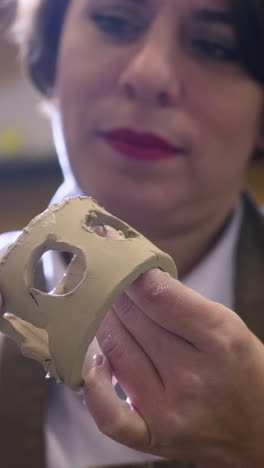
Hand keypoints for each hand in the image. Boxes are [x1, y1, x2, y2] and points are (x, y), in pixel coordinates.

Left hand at [83, 269, 263, 466]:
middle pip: (132, 317)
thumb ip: (182, 303)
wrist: (257, 427)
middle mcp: (192, 372)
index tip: (115, 254)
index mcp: (218, 337)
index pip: (156, 294)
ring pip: (116, 348)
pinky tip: (95, 362)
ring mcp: (169, 407)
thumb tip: (132, 279)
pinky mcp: (153, 435)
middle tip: (103, 276)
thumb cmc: (240, 367)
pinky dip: (94, 386)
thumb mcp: (226, 324)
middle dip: (114, 290)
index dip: (129, 270)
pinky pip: (108, 415)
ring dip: (103, 321)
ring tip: (101, 306)